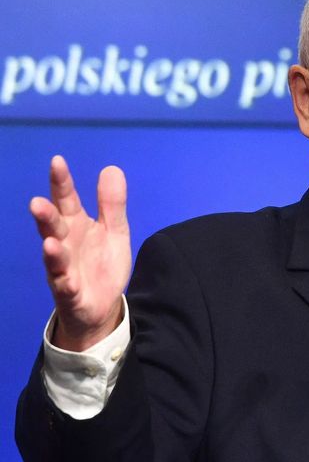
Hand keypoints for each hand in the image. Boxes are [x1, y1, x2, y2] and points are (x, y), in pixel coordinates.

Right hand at [30, 155, 130, 350]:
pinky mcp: (70, 292)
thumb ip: (111, 204)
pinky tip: (64, 276)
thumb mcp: (114, 230)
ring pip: (54, 257)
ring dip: (51, 249)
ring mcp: (64, 269)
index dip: (62, 182)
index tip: (57, 161)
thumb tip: (111, 168)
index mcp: (76, 225)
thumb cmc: (101, 263)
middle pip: (53, 227)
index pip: (66, 200)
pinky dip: (64, 280)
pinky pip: (65, 286)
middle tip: (37, 202)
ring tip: (50, 240)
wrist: (102, 304)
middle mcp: (65, 244)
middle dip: (45, 216)